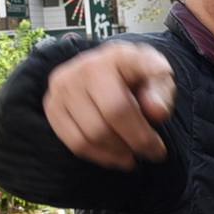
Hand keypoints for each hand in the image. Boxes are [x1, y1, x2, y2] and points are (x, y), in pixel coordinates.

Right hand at [42, 42, 173, 169]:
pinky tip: (115, 154)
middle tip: (149, 154)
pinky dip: (98, 155)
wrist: (112, 68)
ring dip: (115, 153)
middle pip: (103, 126)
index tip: (159, 149)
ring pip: (87, 138)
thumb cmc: (140, 76)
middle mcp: (80, 70)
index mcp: (112, 58)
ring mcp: (61, 88)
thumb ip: (162, 91)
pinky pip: (73, 143)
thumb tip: (156, 112)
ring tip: (132, 153)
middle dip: (131, 146)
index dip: (141, 135)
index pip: (120, 107)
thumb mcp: (160, 77)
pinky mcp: (52, 106)